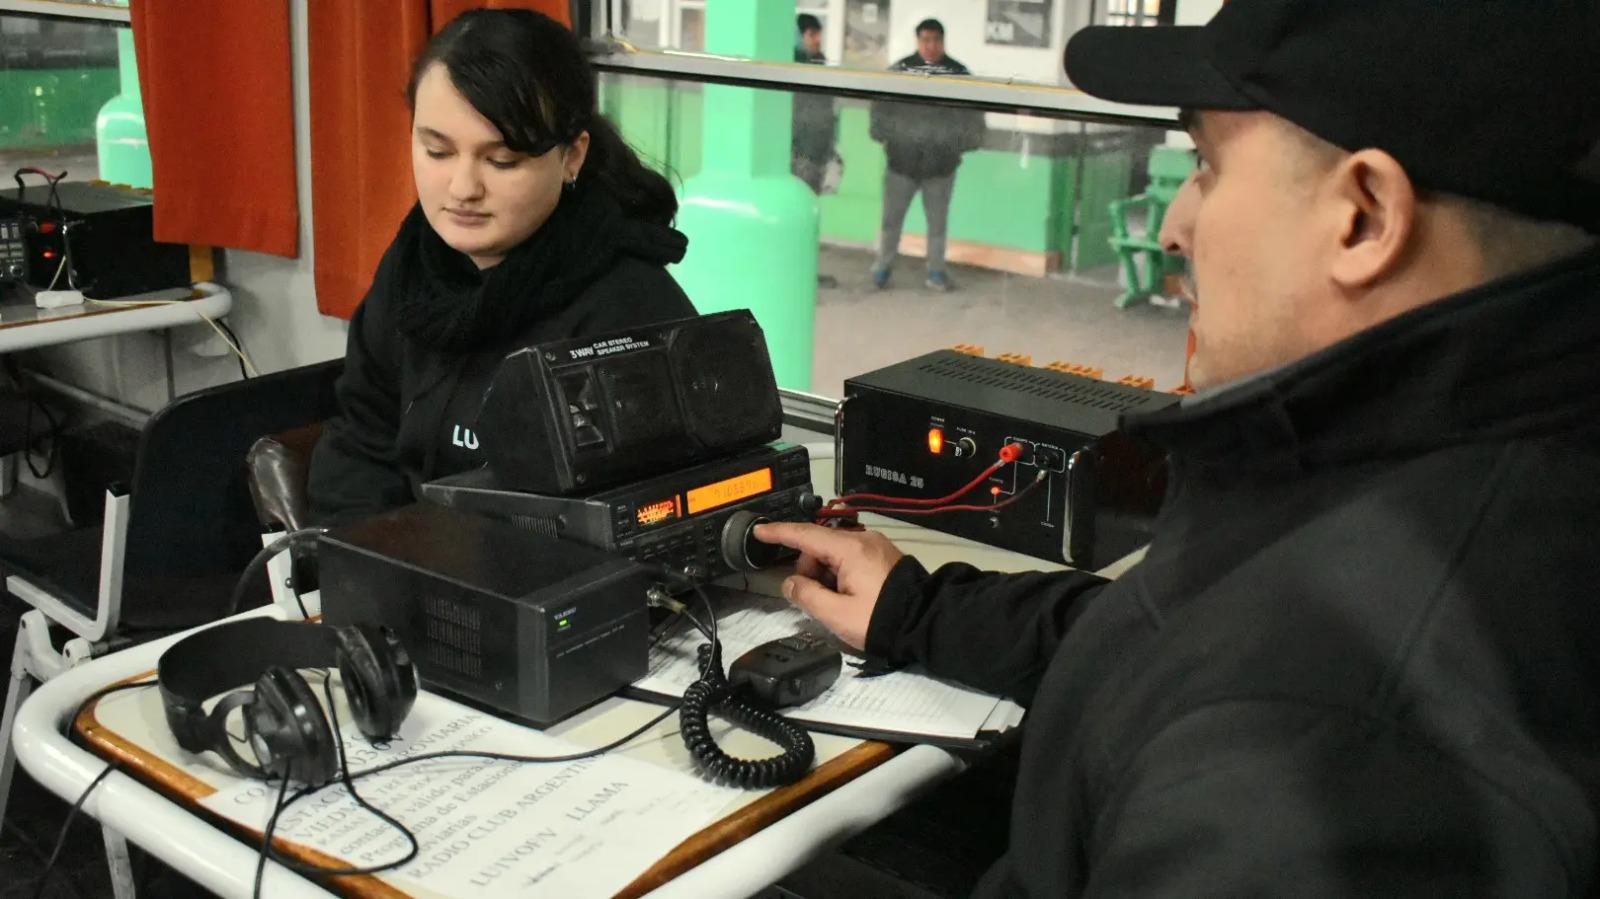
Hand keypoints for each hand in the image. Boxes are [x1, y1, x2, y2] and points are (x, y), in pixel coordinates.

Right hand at [752, 522, 903, 649]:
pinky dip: (840, 571)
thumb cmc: (880, 620)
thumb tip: (790, 584)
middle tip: (814, 598)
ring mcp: (876, 545)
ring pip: (835, 551)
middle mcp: (863, 539)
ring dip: (825, 572)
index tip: (759, 531)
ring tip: (835, 600)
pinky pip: (851, 556)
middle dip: (808, 567)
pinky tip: (846, 593)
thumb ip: (807, 596)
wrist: (925, 622)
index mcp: (849, 549)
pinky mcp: (884, 555)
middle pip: (819, 544)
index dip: (779, 533)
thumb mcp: (838, 615)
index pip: (805, 535)